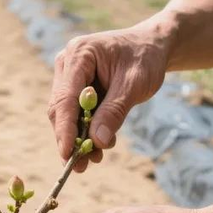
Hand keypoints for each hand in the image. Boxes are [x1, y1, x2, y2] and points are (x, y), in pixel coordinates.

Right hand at [49, 26, 168, 171]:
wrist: (151, 46)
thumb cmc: (145, 59)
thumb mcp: (135, 85)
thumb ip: (114, 111)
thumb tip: (97, 141)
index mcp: (79, 54)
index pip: (65, 97)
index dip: (65, 128)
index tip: (67, 154)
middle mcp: (67, 63)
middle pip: (60, 108)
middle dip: (69, 138)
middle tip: (80, 166)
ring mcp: (68, 75)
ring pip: (65, 114)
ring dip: (77, 138)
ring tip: (92, 160)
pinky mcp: (74, 86)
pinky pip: (75, 113)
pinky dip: (84, 131)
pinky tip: (96, 147)